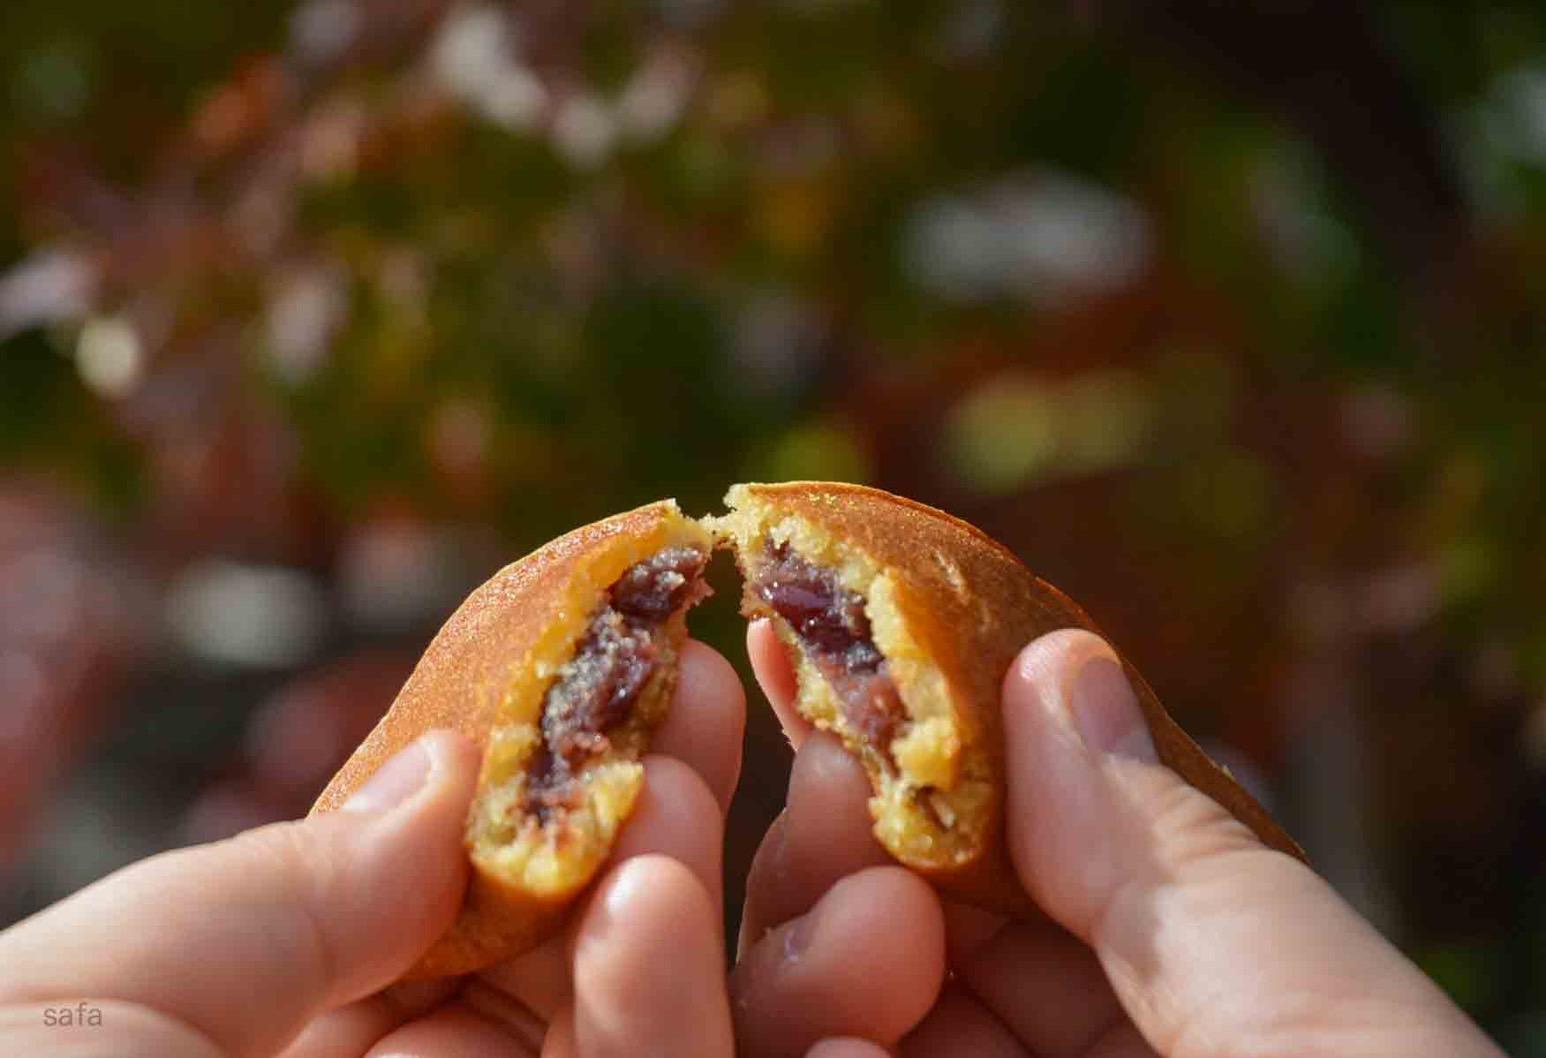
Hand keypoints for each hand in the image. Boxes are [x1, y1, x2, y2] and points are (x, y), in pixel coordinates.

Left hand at [0, 640, 747, 1057]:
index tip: (601, 664)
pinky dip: (668, 1021)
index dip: (525, 784)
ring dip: (680, 911)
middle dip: (638, 822)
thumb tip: (452, 764)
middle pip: (563, 969)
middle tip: (684, 695)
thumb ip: (287, 889)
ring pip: (631, 1053)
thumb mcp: (88, 1005)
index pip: (445, 912)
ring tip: (679, 778)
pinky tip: (656, 902)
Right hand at [733, 621, 1506, 1057]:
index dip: (911, 746)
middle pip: (893, 932)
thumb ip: (1160, 853)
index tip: (810, 639)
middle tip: (838, 796)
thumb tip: (1052, 662)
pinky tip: (819, 1053)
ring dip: (802, 960)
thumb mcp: (1304, 1015)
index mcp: (1172, 1004)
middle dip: (839, 851)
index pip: (1010, 854)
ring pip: (828, 1027)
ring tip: (851, 943)